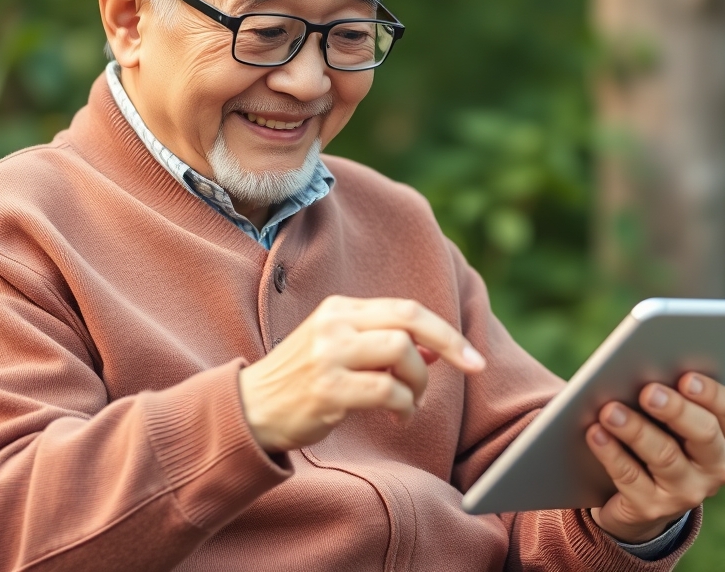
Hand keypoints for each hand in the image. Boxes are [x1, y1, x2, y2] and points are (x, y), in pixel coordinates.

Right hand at [239, 295, 486, 452]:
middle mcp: (335, 324)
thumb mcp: (342, 350)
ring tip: (411, 402)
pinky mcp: (328, 388)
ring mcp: (329, 354)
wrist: (251, 409)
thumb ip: (384, 344)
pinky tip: (398, 416)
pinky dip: (404, 406)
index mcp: (340, 309)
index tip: (473, 356)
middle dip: (450, 345)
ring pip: (401, 353)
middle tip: (470, 368)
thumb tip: (439, 348)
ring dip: (419, 382)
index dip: (446, 331)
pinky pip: (387, 391)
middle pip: (409, 321)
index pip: (405, 309)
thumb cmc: (303, 381)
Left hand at [586, 373, 724, 543]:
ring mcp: (687, 492)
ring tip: (610, 410)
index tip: (685, 376)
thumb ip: (668, 394)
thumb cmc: (659, 439)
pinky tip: (595, 433)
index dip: (708, 392)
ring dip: (635, 429)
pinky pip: (630, 477)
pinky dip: (611, 452)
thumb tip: (641, 365)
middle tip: (647, 391)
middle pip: (703, 433)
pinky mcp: (652, 508)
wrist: (640, 501)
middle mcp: (716, 467)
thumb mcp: (672, 421)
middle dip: (675, 409)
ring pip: (664, 456)